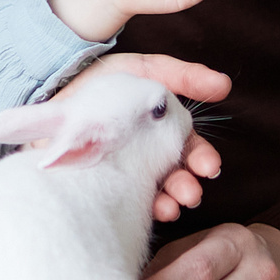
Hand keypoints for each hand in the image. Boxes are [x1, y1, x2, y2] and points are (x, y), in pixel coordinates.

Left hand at [54, 51, 227, 221]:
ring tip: (172, 205)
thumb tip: (225, 85)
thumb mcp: (145, 70)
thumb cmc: (105, 81)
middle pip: (174, 175)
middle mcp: (145, 155)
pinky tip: (148, 209)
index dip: (202, 158)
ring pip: (152, 192)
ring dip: (167, 201)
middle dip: (186, 185)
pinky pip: (121, 199)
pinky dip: (138, 206)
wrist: (55, 86)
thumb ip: (184, 77)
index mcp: (161, 133)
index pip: (189, 150)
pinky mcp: (99, 182)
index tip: (209, 167)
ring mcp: (123, 170)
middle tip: (190, 193)